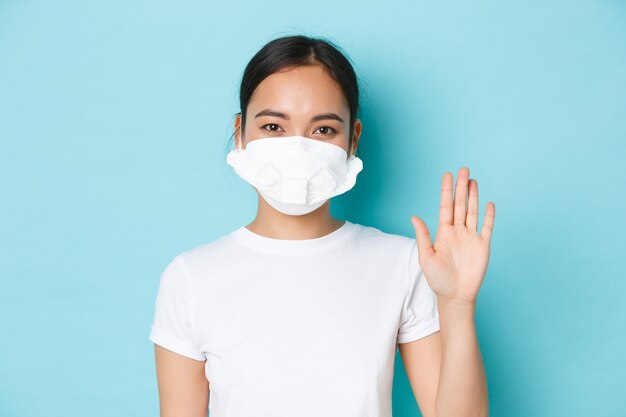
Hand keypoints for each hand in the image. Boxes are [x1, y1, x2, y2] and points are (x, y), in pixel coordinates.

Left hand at [410, 167, 494, 304]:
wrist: (455, 296)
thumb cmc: (437, 279)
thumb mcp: (426, 256)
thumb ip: (423, 236)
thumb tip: (413, 217)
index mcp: (443, 232)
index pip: (446, 206)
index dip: (447, 190)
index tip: (447, 175)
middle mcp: (458, 231)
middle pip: (460, 204)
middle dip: (461, 187)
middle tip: (463, 169)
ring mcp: (471, 237)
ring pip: (472, 211)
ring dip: (473, 196)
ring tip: (473, 180)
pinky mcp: (483, 246)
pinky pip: (486, 227)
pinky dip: (488, 215)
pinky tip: (489, 203)